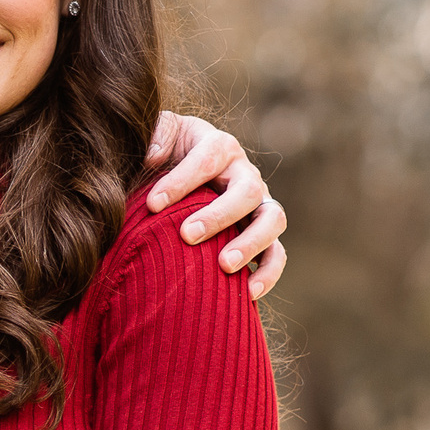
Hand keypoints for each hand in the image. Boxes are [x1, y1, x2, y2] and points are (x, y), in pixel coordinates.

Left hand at [143, 110, 288, 299]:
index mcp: (218, 146)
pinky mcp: (263, 235)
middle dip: (219, 215)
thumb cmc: (163, 157)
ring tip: (225, 265)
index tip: (152, 204)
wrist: (176, 180)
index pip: (207, 158)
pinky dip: (268, 273)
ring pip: (271, 220)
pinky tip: (247, 294)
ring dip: (251, 243)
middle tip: (187, 235)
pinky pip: (277, 253)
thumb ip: (155, 136)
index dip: (182, 180)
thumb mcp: (158, 138)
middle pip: (246, 191)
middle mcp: (245, 174)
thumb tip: (153, 154)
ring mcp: (259, 204)